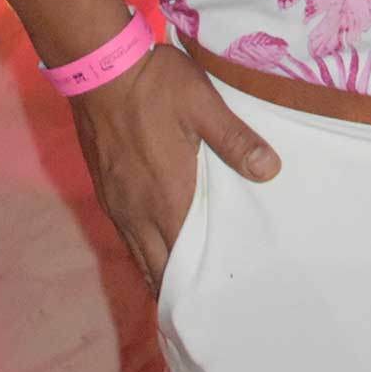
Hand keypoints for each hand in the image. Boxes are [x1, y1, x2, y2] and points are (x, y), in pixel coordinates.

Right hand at [68, 43, 279, 294]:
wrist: (98, 68)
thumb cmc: (156, 86)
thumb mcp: (204, 106)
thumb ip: (236, 141)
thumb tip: (271, 172)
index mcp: (167, 199)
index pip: (183, 261)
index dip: (198, 285)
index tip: (216, 303)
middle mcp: (137, 212)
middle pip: (157, 266)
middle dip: (178, 287)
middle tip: (204, 301)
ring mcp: (116, 201)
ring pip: (137, 252)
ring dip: (158, 267)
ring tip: (183, 282)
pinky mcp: (104, 188)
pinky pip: (125, 232)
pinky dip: (142, 245)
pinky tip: (155, 239)